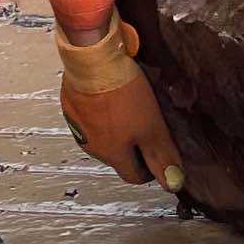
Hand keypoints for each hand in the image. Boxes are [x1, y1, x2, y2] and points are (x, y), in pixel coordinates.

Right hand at [55, 14, 184, 190]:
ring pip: (102, 137)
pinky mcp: (72, 108)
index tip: (157, 159)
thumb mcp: (151, 126)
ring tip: (129, 110)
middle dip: (132, 148)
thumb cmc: (120, 92)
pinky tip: (111, 97)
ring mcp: (79, 127)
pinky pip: (89, 118)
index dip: (149, 171)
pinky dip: (101, 113)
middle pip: (117, 156)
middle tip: (146, 129)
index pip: (133, 176)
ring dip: (115, 129)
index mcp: (113, 154)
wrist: (92, 60)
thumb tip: (172, 182)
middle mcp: (92, 146)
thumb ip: (161, 156)